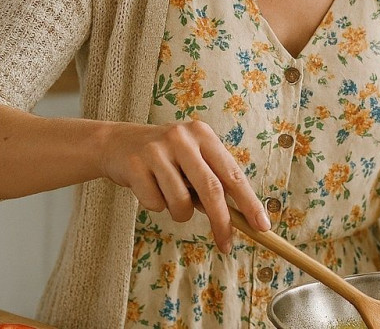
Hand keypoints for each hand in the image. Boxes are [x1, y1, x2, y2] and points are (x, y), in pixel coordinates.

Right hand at [99, 119, 269, 252]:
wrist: (117, 144)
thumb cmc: (165, 157)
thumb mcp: (192, 157)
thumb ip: (213, 180)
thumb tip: (241, 217)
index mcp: (203, 135)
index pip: (233, 174)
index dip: (249, 202)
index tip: (262, 227)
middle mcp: (182, 138)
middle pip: (211, 189)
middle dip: (221, 222)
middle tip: (227, 244)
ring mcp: (157, 150)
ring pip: (181, 203)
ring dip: (180, 212)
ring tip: (169, 196)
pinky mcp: (135, 165)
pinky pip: (155, 204)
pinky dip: (156, 205)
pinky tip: (148, 187)